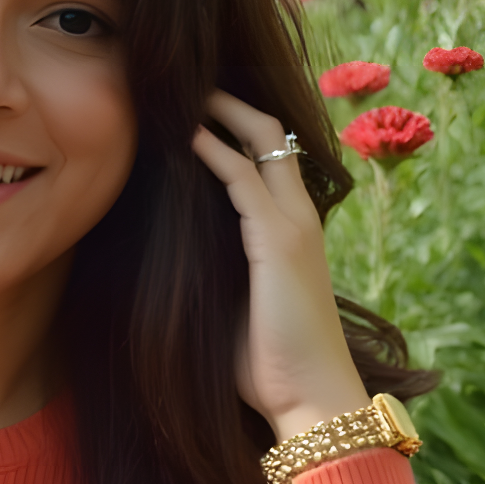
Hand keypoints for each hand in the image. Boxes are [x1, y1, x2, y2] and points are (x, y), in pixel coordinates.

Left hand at [191, 90, 368, 440]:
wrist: (312, 399)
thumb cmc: (273, 369)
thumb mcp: (238, 309)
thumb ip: (219, 277)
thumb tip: (172, 268)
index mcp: (293, 233)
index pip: (273, 159)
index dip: (240, 128)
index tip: (198, 109)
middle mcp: (300, 218)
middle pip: (273, 135)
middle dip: (232, 102)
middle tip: (189, 83)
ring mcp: (293, 225)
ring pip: (263, 142)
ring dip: (222, 112)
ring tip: (182, 91)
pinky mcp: (277, 240)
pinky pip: (242, 177)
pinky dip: (214, 150)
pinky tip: (186, 134)